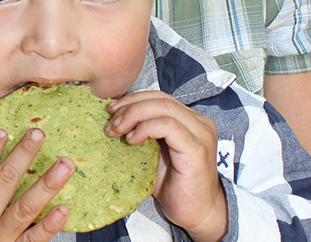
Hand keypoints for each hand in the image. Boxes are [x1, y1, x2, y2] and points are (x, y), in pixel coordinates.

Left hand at [104, 91, 226, 241]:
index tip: (111, 111)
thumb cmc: (174, 185)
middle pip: (160, 98)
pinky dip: (146, 128)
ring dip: (134, 115)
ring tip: (116, 130)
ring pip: (163, 107)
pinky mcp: (197, 149)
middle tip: (110, 122)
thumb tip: (113, 119)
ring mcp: (200, 134)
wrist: (196, 213)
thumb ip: (142, 133)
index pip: (159, 97)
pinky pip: (168, 126)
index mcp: (189, 120)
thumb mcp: (153, 153)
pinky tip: (132, 140)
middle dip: (130, 106)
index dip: (133, 100)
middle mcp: (198, 122)